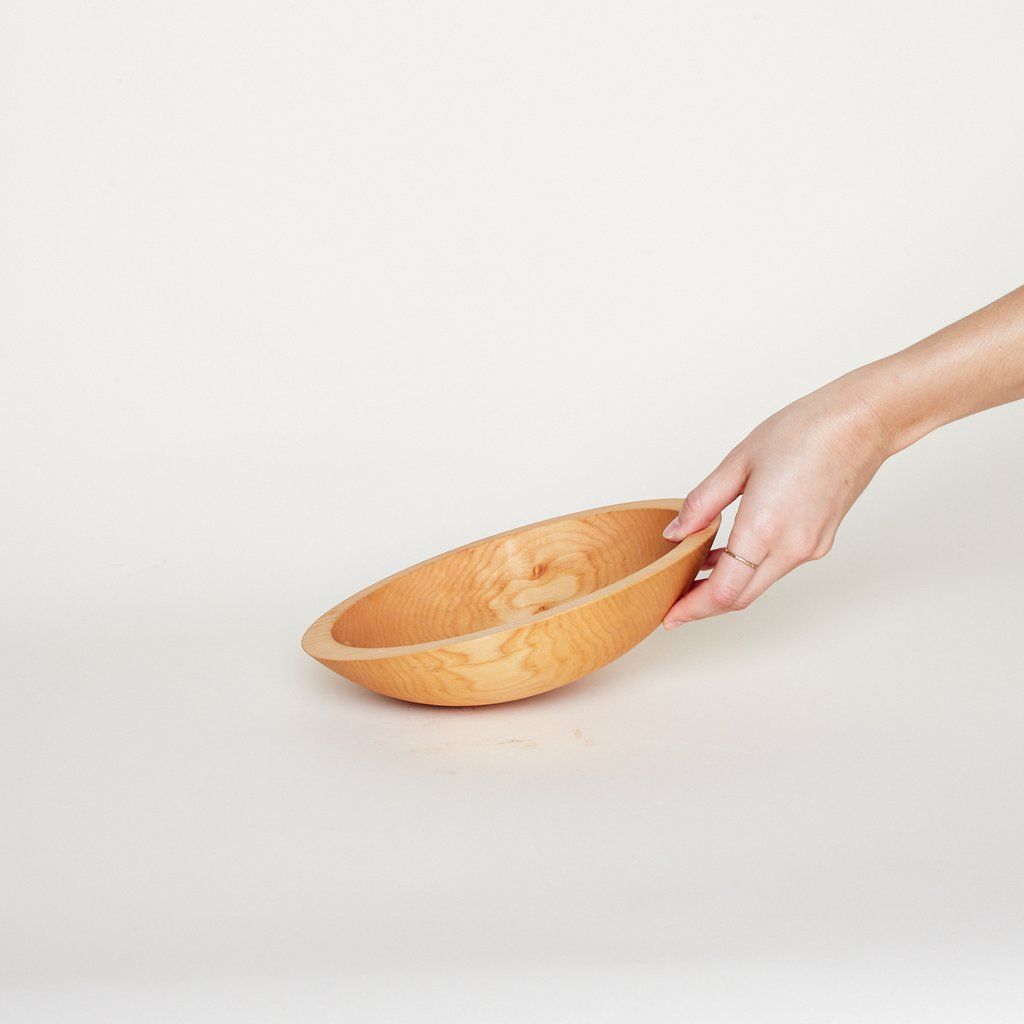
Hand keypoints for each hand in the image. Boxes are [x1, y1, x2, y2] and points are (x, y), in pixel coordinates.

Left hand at [662, 373, 891, 626]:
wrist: (863, 423)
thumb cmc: (804, 432)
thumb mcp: (738, 462)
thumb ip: (702, 503)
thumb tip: (675, 533)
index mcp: (764, 528)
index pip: (724, 592)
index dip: (692, 608)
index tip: (669, 616)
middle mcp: (791, 547)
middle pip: (740, 597)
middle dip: (703, 605)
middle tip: (673, 600)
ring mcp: (809, 548)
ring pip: (758, 583)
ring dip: (725, 585)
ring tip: (692, 574)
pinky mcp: (819, 542)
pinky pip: (775, 567)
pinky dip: (748, 568)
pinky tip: (726, 554)